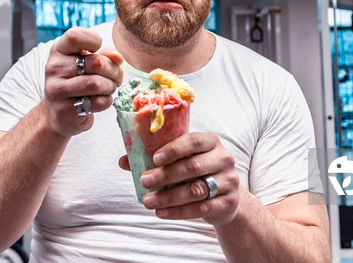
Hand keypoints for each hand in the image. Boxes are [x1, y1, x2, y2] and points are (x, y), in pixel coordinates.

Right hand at [43, 27, 123, 136]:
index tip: (98, 50)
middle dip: (114, 70)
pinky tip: (101, 100)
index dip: (94, 40)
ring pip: (97, 84)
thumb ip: (104, 55)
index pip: (75, 36)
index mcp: (59, 50)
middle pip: (96, 62)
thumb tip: (118, 57)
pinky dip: (106, 101)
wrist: (59, 112)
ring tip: (109, 88)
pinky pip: (97, 102)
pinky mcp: (65, 109)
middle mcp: (54, 68)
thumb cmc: (77, 81)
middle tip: (116, 77)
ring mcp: (57, 89)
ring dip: (110, 86)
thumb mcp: (87, 62)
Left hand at [121, 132, 239, 225]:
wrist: (226, 196)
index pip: (193, 141)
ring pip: (196, 189)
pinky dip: (179, 212)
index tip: (154, 158)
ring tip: (148, 201)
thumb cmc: (198, 172)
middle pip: (193, 166)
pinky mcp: (229, 202)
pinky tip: (161, 212)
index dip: (173, 149)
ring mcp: (229, 181)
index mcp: (210, 141)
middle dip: (165, 175)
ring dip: (169, 196)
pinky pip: (201, 208)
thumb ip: (156, 159)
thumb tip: (124, 161)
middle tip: (144, 181)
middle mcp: (223, 158)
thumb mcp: (182, 160)